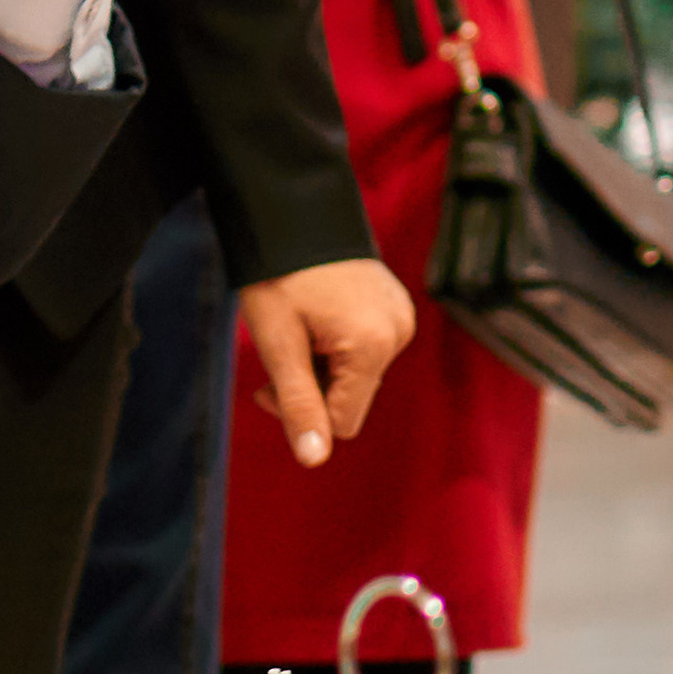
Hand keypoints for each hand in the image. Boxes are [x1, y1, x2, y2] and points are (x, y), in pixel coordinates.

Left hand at [238, 259, 414, 467]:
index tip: (271, 383)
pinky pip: (369, 350)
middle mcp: (398, 334)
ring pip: (359, 376)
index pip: (343, 423)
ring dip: (325, 368)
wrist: (294, 212)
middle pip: (353, 400)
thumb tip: (313, 461)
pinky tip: (319, 317)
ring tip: (300, 328)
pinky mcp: (397, 307)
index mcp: (372, 346)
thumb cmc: (278, 277)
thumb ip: (298, 404)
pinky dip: (340, 347)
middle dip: (313, 389)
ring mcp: (401, 318)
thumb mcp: (278, 344)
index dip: (303, 413)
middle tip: (280, 352)